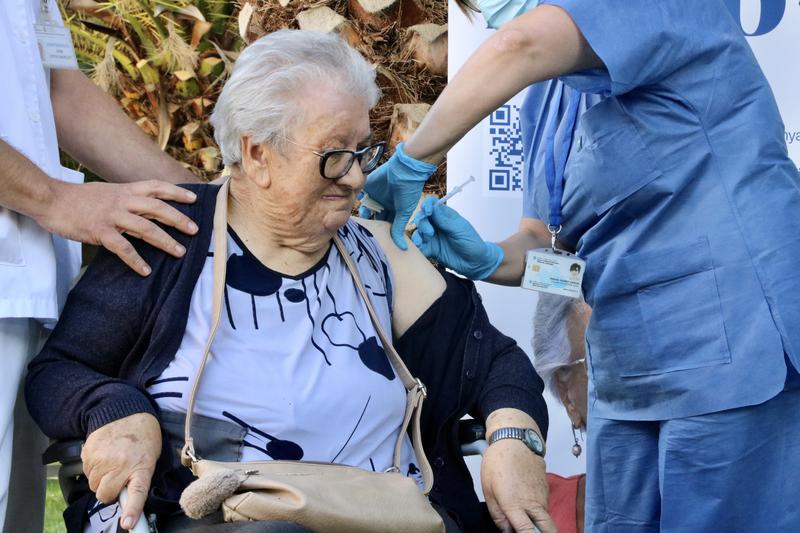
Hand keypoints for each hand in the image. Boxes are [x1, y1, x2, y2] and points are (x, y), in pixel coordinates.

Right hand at [38, 180, 197, 275]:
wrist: (49, 199)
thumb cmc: (78, 198)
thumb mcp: (107, 193)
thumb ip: (127, 200)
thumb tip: (147, 210)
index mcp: (125, 190)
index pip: (156, 187)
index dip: (176, 192)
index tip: (194, 199)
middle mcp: (122, 201)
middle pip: (158, 207)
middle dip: (179, 219)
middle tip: (195, 230)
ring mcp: (112, 216)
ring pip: (146, 228)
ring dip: (165, 241)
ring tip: (179, 252)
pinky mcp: (100, 231)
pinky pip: (123, 248)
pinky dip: (136, 260)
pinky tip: (146, 270)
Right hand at [81, 413, 161, 530]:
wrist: (124, 410)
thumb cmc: (142, 436)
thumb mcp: (150, 457)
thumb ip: (140, 477)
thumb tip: (129, 498)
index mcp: (141, 466)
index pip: (137, 493)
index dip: (132, 510)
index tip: (128, 524)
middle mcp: (121, 465)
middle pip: (105, 495)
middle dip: (109, 492)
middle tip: (118, 479)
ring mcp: (102, 459)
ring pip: (94, 485)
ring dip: (101, 479)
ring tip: (112, 462)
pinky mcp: (88, 453)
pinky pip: (86, 471)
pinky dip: (93, 468)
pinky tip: (104, 455)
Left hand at [359, 143, 435, 249]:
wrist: (405, 169)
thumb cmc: (409, 191)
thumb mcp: (404, 213)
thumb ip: (398, 229)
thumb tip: (401, 247)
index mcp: (394, 211)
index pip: (385, 224)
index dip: (380, 231)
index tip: (373, 240)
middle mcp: (384, 204)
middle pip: (374, 217)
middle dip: (370, 224)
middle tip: (362, 232)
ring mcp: (376, 195)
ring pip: (366, 208)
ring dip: (363, 214)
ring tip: (359, 220)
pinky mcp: (369, 186)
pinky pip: (360, 195)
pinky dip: (357, 200)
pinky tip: (353, 206)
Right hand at [411, 196, 502, 279]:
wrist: (475, 263)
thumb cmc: (472, 243)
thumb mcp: (460, 230)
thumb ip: (444, 220)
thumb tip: (432, 207)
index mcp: (446, 215)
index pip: (432, 204)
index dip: (426, 205)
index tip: (426, 211)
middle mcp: (437, 225)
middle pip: (422, 218)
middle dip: (422, 223)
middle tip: (429, 232)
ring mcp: (433, 237)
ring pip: (418, 232)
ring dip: (417, 236)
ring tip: (421, 242)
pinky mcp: (430, 249)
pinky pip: (419, 247)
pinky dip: (417, 247)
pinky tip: (419, 249)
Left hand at [481, 439, 555, 532]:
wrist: (514, 439)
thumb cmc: (498, 462)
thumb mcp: (488, 489)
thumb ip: (497, 514)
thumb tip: (506, 530)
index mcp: (515, 505)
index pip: (528, 532)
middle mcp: (533, 503)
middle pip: (549, 529)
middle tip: (532, 529)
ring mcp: (542, 495)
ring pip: (546, 516)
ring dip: (538, 520)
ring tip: (522, 510)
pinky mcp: (547, 487)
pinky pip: (545, 503)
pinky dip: (538, 506)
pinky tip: (525, 495)